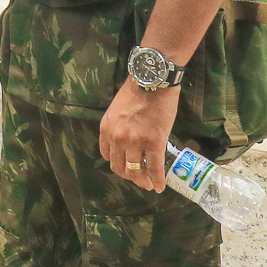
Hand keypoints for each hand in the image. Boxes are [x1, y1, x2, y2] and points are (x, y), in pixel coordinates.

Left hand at [99, 77, 178, 191]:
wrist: (152, 80)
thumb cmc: (136, 90)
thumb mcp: (116, 110)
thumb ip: (117, 126)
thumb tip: (125, 139)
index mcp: (106, 129)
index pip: (108, 156)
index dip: (118, 163)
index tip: (126, 165)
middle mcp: (117, 138)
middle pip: (120, 167)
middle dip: (129, 176)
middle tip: (139, 179)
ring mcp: (135, 141)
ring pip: (136, 170)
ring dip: (142, 181)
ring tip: (149, 185)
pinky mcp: (154, 142)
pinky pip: (155, 167)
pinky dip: (157, 179)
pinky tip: (160, 187)